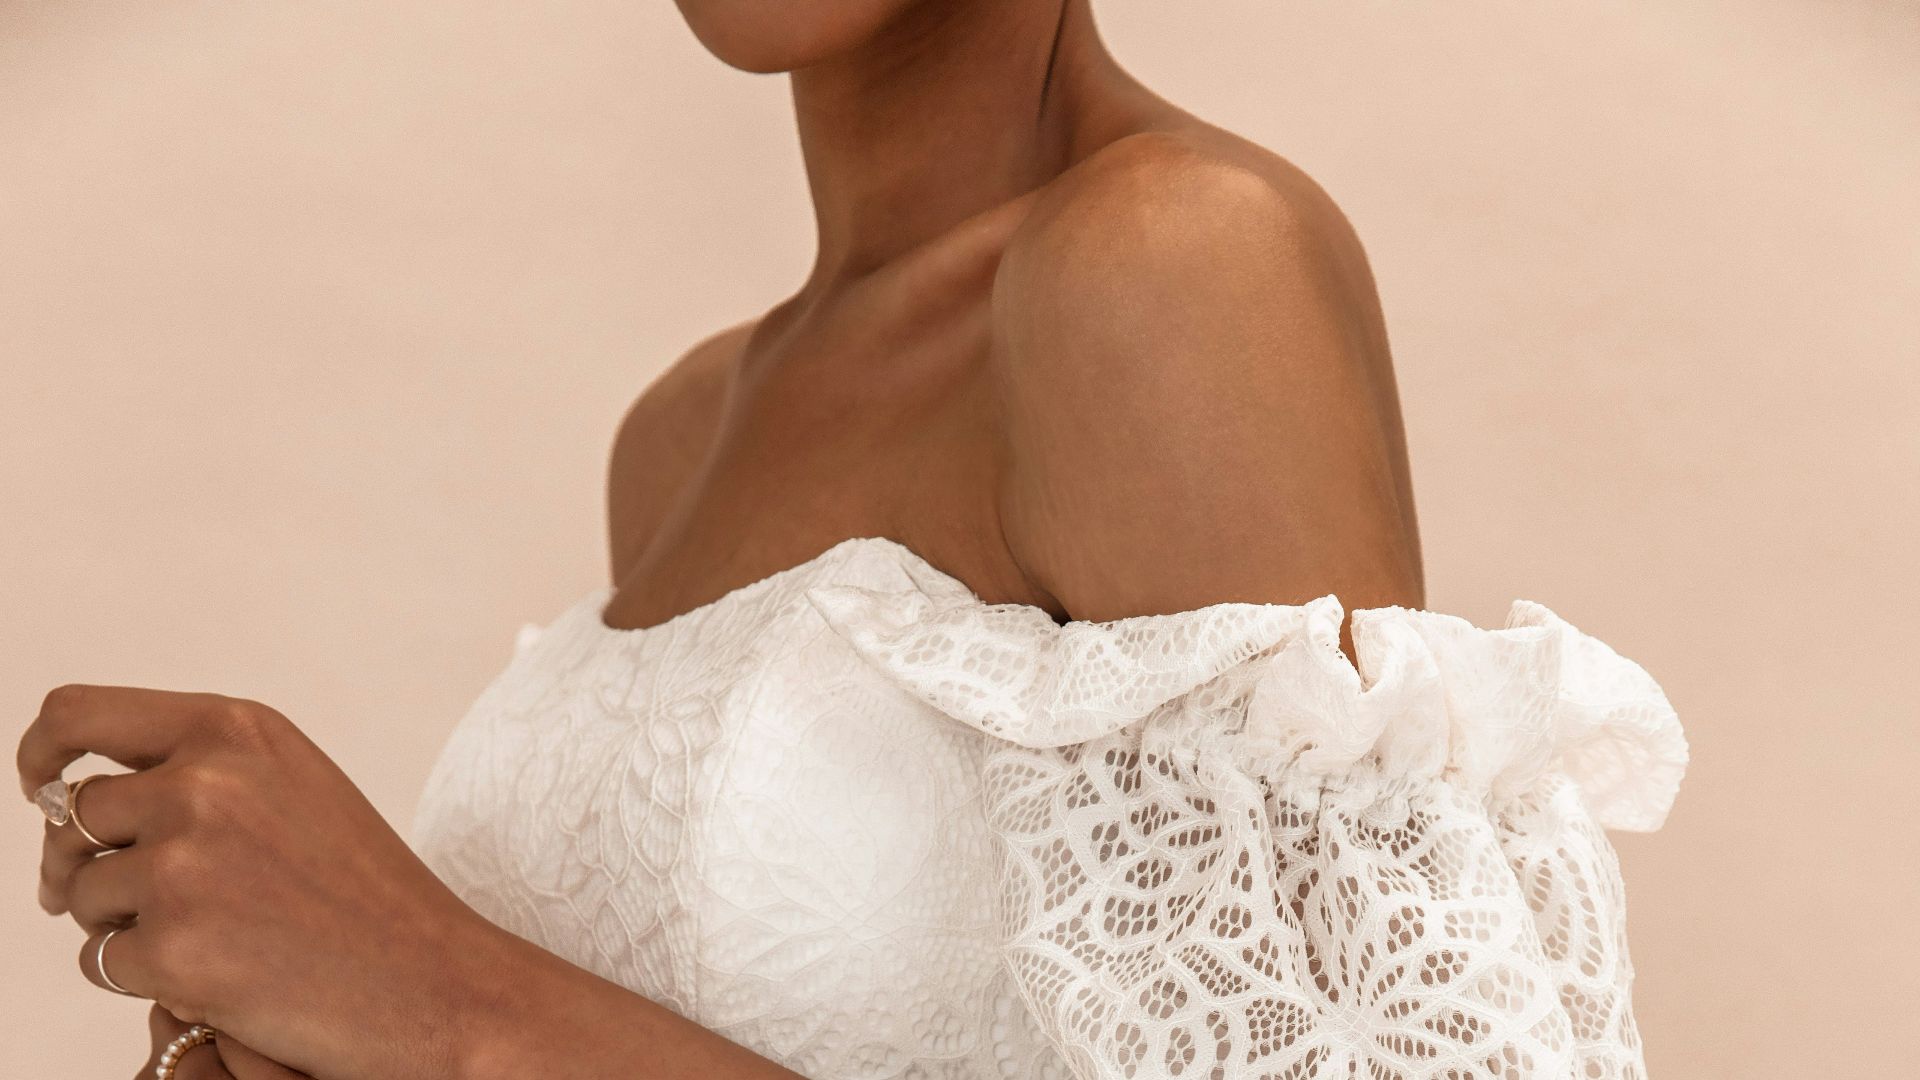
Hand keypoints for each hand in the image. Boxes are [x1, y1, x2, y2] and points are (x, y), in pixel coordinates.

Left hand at [23, 685, 514, 1077]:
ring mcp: (185, 863)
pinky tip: (214, 978)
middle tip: (120, 901)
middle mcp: (204, 781)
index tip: (38, 786)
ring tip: (204, 938)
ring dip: (119, 924)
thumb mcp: (290, 789)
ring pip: (81, 892)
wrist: (432, 979)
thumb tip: (67, 798)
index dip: (40, 750)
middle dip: (82, 863)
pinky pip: (102, 961)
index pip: (78, 715)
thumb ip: (198, 769)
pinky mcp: (174, 944)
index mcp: (235, 729)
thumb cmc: (365, 891)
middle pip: (73, 814)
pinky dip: (142, 979)